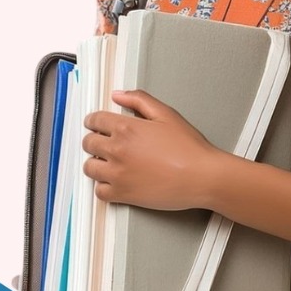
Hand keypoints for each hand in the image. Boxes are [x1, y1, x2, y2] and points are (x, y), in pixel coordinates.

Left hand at [81, 89, 226, 211]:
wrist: (202, 176)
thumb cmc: (189, 148)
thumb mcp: (166, 114)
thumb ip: (139, 100)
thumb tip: (118, 95)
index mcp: (126, 128)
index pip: (94, 121)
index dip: (93, 121)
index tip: (95, 125)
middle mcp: (117, 150)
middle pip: (88, 143)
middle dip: (93, 141)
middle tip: (103, 144)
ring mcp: (118, 174)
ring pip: (89, 168)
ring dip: (95, 164)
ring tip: (107, 163)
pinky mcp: (123, 194)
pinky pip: (99, 192)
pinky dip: (103, 187)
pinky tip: (113, 181)